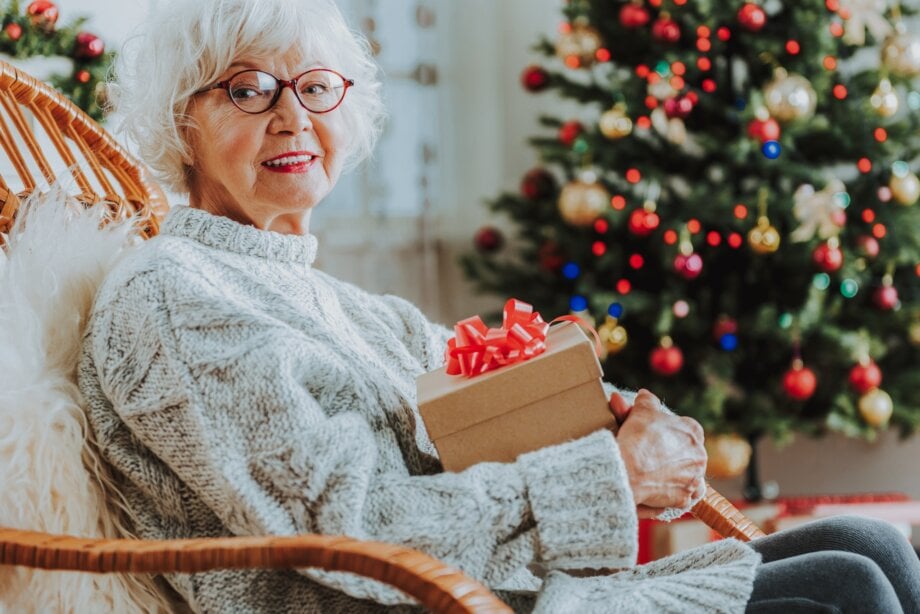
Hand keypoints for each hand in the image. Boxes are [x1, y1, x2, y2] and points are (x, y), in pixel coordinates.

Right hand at [611, 389, 706, 509]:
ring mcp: (693, 479)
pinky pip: (684, 496)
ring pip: (689, 475)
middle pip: (689, 452)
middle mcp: (699, 456)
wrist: (627, 471)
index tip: (658, 435)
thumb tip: (645, 395)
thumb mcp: (640, 410)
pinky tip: (663, 489)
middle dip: (675, 453)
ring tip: (658, 474)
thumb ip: (646, 401)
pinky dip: (675, 494)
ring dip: (678, 474)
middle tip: (654, 455)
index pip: (689, 428)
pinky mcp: (684, 499)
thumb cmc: (636, 439)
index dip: (672, 431)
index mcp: (692, 432)